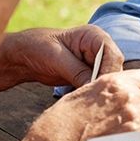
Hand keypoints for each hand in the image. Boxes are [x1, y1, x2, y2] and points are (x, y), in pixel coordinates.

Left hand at [0, 25, 123, 94]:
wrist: (25, 55)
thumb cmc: (38, 47)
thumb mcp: (57, 58)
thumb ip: (77, 72)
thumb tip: (93, 87)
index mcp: (95, 36)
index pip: (113, 55)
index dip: (109, 73)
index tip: (98, 88)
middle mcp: (100, 48)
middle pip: (114, 69)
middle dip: (105, 84)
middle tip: (96, 101)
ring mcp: (96, 63)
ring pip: (107, 80)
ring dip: (99, 91)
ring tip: (90, 104)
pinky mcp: (89, 75)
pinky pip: (97, 86)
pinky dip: (93, 95)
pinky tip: (86, 103)